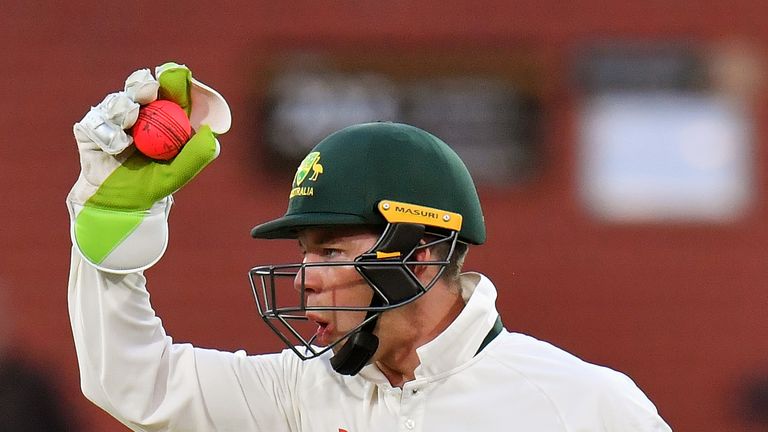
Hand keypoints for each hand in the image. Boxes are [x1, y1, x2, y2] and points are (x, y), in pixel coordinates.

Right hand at [67, 63, 230, 272]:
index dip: (171, 78)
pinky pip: (96, 122)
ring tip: (131, 118)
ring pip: (117, 101)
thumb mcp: (179, 173)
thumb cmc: (153, 186)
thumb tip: (212, 132)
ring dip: (124, 107)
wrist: (120, 207)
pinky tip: (117, 145)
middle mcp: (137, 113)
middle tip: (149, 90)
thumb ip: (197, 154)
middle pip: (140, 86)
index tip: (175, 72)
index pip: (167, 90)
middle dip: (144, 84)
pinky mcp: (90, 130)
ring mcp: (112, 120)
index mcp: (161, 116)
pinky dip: (108, 131)